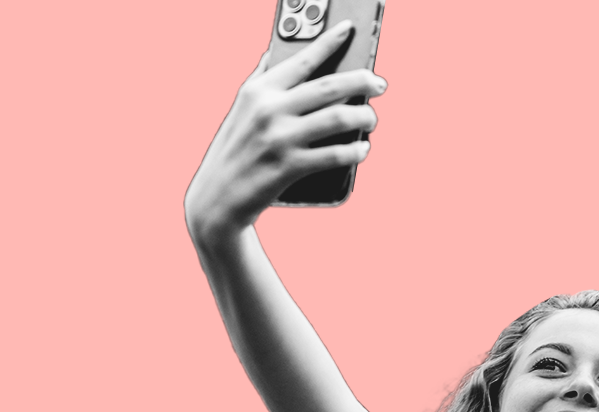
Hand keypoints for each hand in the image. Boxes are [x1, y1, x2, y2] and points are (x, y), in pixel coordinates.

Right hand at [184, 22, 385, 247]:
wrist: (218, 195)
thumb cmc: (235, 148)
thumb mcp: (241, 108)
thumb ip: (261, 80)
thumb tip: (276, 53)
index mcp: (258, 90)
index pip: (301, 60)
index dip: (329, 42)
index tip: (350, 29)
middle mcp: (269, 110)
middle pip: (329, 87)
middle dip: (362, 81)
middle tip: (380, 83)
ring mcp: (280, 138)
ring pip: (339, 118)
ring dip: (365, 116)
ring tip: (371, 118)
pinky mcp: (290, 166)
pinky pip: (337, 154)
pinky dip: (357, 150)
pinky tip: (363, 148)